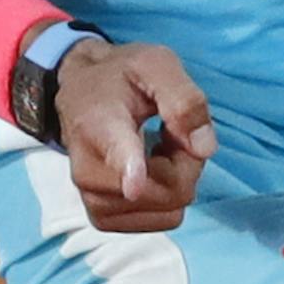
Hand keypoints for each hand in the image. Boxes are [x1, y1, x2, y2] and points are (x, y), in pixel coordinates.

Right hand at [54, 38, 217, 231]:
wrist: (81, 95)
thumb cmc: (121, 77)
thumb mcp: (156, 63)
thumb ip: (183, 98)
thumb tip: (203, 147)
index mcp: (100, 123)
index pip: (116, 154)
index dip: (129, 170)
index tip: (133, 184)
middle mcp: (88, 171)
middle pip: (169, 189)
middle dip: (187, 160)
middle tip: (172, 131)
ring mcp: (94, 200)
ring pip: (170, 207)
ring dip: (178, 178)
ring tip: (157, 147)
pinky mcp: (104, 218)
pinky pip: (163, 220)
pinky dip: (169, 197)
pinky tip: (152, 169)